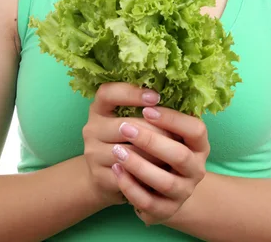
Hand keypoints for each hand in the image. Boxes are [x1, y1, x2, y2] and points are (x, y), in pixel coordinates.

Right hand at [82, 82, 174, 208]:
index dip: (131, 93)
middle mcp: (91, 128)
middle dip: (156, 129)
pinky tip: (164, 171)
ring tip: (177, 152)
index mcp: (98, 108)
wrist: (106, 176)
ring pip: (131, 152)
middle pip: (125, 125)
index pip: (108, 93)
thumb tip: (177, 95)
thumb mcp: (127, 118)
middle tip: (179, 132)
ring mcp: (93, 153)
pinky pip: (129, 175)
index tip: (156, 97)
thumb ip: (144, 107)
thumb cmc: (126, 139)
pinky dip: (148, 173)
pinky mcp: (99, 177)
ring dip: (156, 153)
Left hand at [110, 105, 209, 225]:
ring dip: (139, 165)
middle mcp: (197, 169)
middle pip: (180, 155)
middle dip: (151, 140)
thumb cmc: (159, 146)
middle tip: (125, 127)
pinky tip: (116, 170)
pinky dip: (130, 186)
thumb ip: (159, 111)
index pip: (195, 129)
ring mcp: (183, 192)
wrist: (158, 185)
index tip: (148, 107)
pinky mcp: (165, 211)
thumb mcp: (165, 128)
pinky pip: (148, 202)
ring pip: (164, 182)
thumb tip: (142, 84)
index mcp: (199, 144)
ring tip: (116, 150)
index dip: (172, 118)